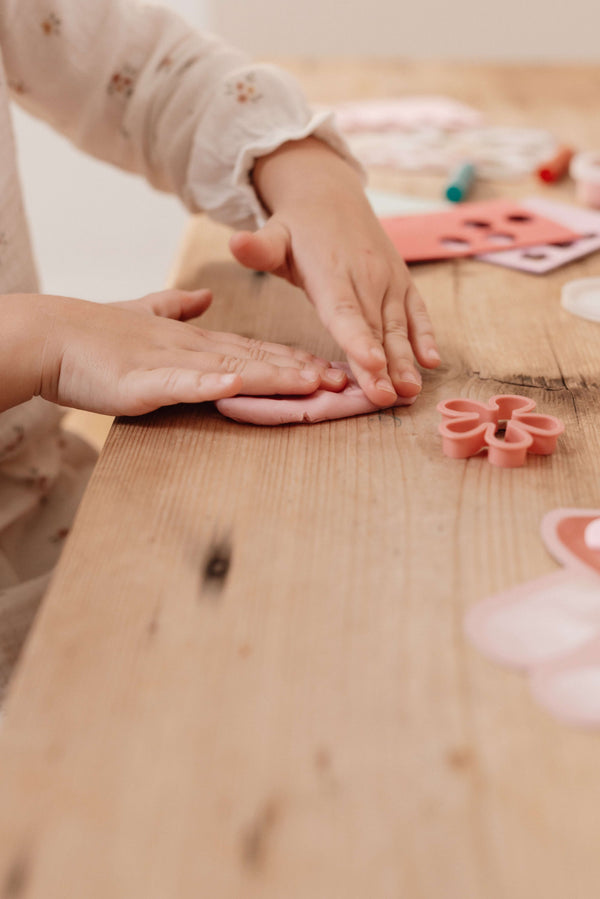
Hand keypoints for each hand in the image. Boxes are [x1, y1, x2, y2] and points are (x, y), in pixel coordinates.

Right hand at [0, 289, 345, 414]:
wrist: (51, 336)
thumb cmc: (96, 334)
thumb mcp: (146, 316)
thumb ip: (177, 309)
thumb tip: (203, 299)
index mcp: (196, 341)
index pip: (255, 350)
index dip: (294, 360)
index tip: (330, 369)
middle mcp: (194, 349)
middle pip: (258, 360)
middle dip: (304, 372)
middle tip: (347, 382)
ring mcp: (172, 363)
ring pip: (234, 369)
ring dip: (275, 377)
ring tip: (314, 382)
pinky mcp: (145, 381)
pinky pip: (183, 382)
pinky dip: (211, 383)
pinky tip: (238, 385)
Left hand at [229, 137, 440, 406]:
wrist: (332, 195)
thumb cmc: (298, 227)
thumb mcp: (274, 233)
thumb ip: (259, 247)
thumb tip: (237, 243)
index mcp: (330, 271)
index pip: (344, 311)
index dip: (357, 339)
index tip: (370, 364)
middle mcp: (365, 276)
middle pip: (372, 328)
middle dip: (381, 366)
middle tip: (385, 399)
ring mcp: (388, 280)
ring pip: (397, 326)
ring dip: (405, 360)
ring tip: (409, 391)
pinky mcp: (403, 282)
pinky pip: (417, 312)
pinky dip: (426, 336)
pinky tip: (430, 362)